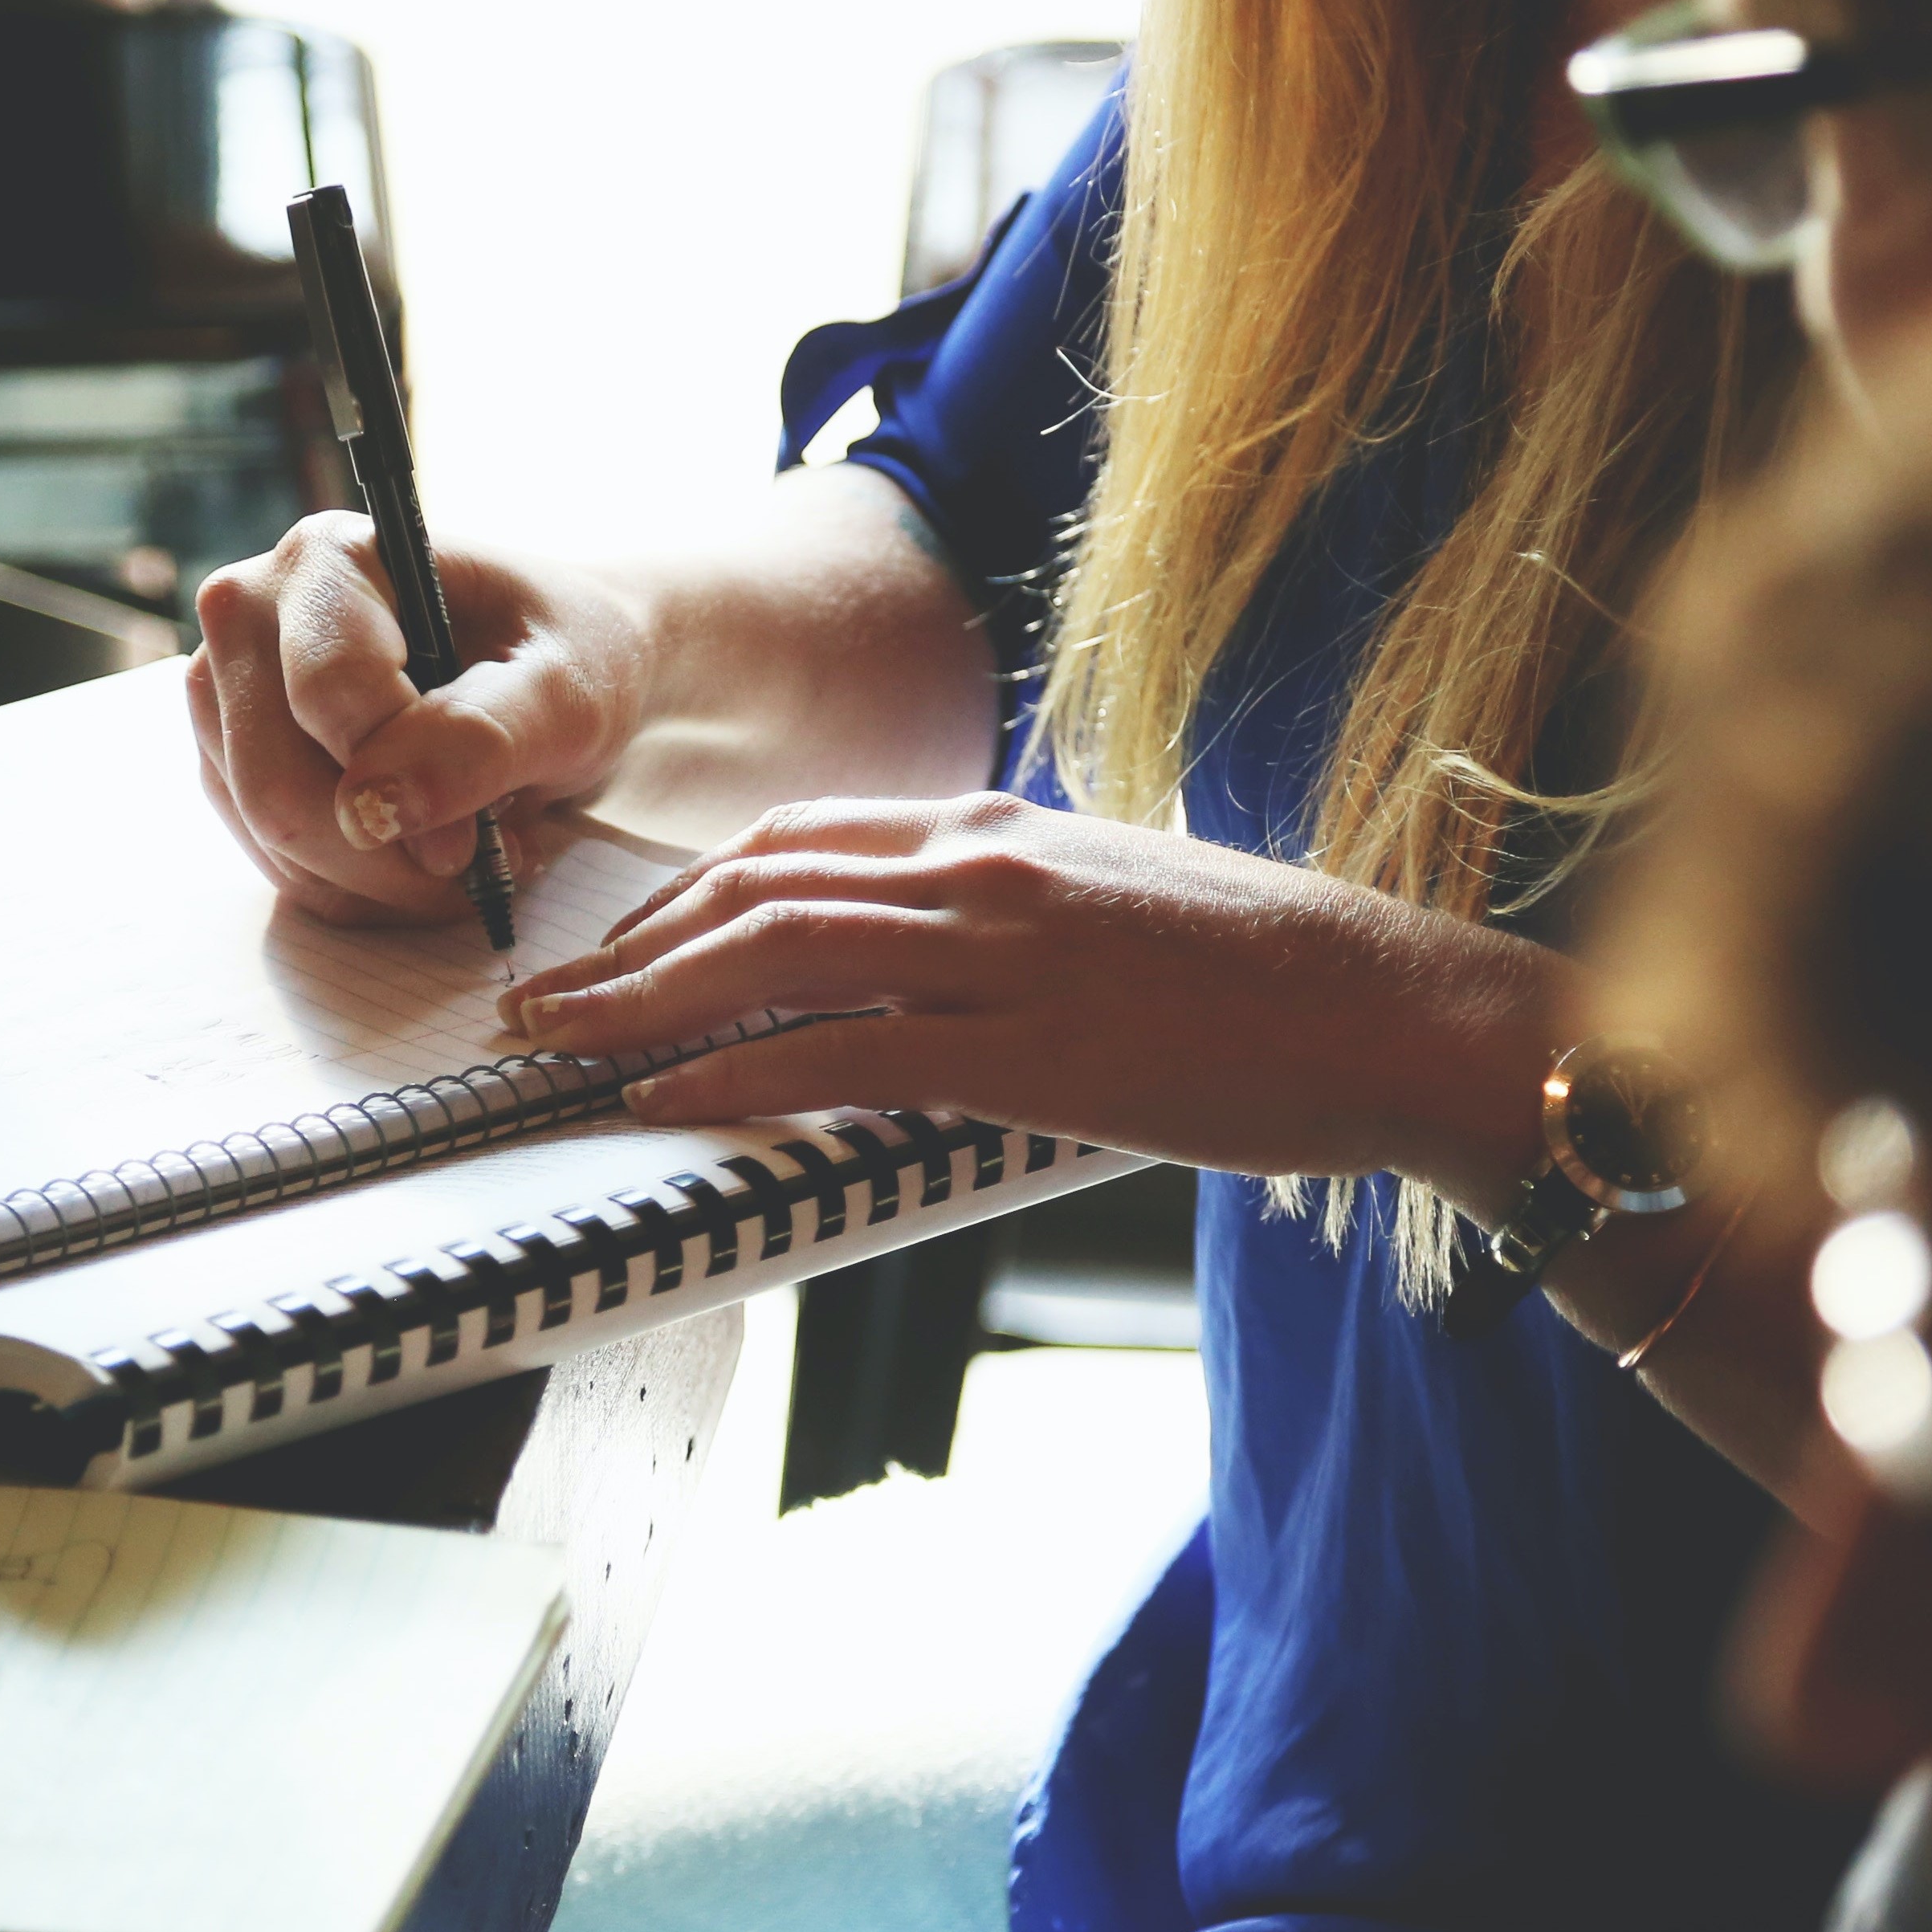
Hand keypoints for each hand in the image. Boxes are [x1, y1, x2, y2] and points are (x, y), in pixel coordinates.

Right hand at [184, 515, 653, 924]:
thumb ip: (483, 736)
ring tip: (466, 851)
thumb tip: (376, 807)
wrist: (555, 669)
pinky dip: (360, 889)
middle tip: (481, 860)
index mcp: (329, 559)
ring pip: (272, 839)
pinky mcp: (233, 763)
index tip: (480, 837)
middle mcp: (252, 613)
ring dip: (380, 880)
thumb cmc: (567, 656)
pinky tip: (422, 858)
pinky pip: (278, 866)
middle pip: (277, 784)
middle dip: (388, 854)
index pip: (327, 694)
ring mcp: (228, 694)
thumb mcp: (566, 690)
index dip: (406, 782)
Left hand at [494, 793, 1561, 1190]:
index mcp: (998, 829)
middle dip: (628, 947)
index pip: (797, 841)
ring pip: (772, 956)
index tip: (618, 943)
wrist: (1392, 1007)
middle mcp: (980, 867)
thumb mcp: (1113, 904)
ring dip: (643, 1005)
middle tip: (540, 1000)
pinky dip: (734, 1076)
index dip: (685, 894)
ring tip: (561, 1047)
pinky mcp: (1027, 1045)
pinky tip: (665, 1102)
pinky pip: (841, 1053)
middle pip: (754, 888)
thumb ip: (1008, 915)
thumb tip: (930, 959)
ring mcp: (999, 951)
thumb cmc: (1268, 977)